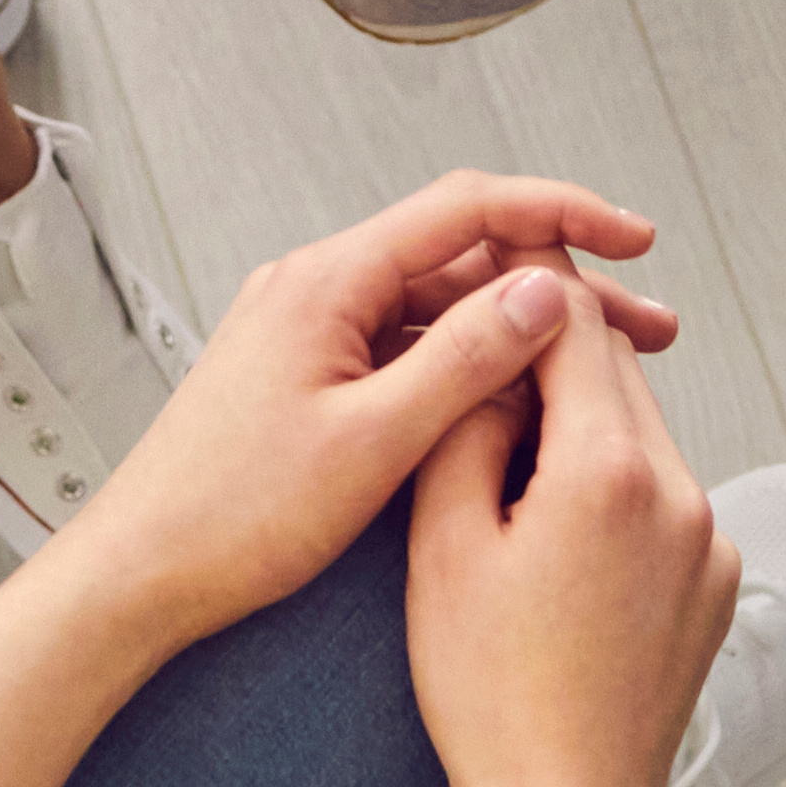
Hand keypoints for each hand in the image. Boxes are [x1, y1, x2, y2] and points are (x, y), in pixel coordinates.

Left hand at [43, 172, 690, 644]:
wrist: (138, 577)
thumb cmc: (232, 518)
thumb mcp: (372, 443)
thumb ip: (465, 360)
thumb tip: (546, 291)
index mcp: (327, 282)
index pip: (469, 209)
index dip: (564, 215)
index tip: (636, 240)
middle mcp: (316, 288)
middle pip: (462, 257)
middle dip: (560, 285)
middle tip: (647, 330)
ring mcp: (309, 332)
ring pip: (439, 308)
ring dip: (521, 333)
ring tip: (605, 371)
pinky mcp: (307, 377)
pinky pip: (406, 350)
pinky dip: (471, 367)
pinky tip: (522, 404)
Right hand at [405, 268, 735, 786]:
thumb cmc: (491, 696)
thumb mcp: (442, 550)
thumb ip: (465, 429)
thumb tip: (493, 363)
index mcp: (607, 470)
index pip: (573, 325)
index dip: (527, 279)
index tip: (493, 249)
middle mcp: (679, 492)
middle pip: (616, 372)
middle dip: (551, 353)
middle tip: (485, 344)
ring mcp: (711, 539)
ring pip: (641, 433)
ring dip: (582, 422)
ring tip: (508, 455)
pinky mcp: (719, 581)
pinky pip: (663, 495)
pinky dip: (613, 483)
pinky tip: (557, 529)